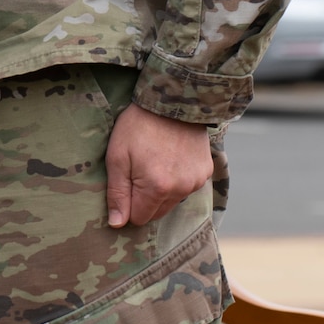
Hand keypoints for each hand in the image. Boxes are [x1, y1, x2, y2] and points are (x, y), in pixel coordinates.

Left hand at [104, 104, 213, 227]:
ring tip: (155, 161)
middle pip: (157, 213)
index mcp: (157, 188)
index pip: (139, 218)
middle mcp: (181, 190)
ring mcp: (196, 182)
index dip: (128, 204)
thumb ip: (117, 193)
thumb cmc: (138, 126)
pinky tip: (170, 158)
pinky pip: (187, 188)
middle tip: (138, 169)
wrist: (172, 99)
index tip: (125, 182)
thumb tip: (117, 224)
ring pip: (172, 202)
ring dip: (162, 190)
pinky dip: (177, 179)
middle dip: (144, 198)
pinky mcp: (206, 172)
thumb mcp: (117, 156)